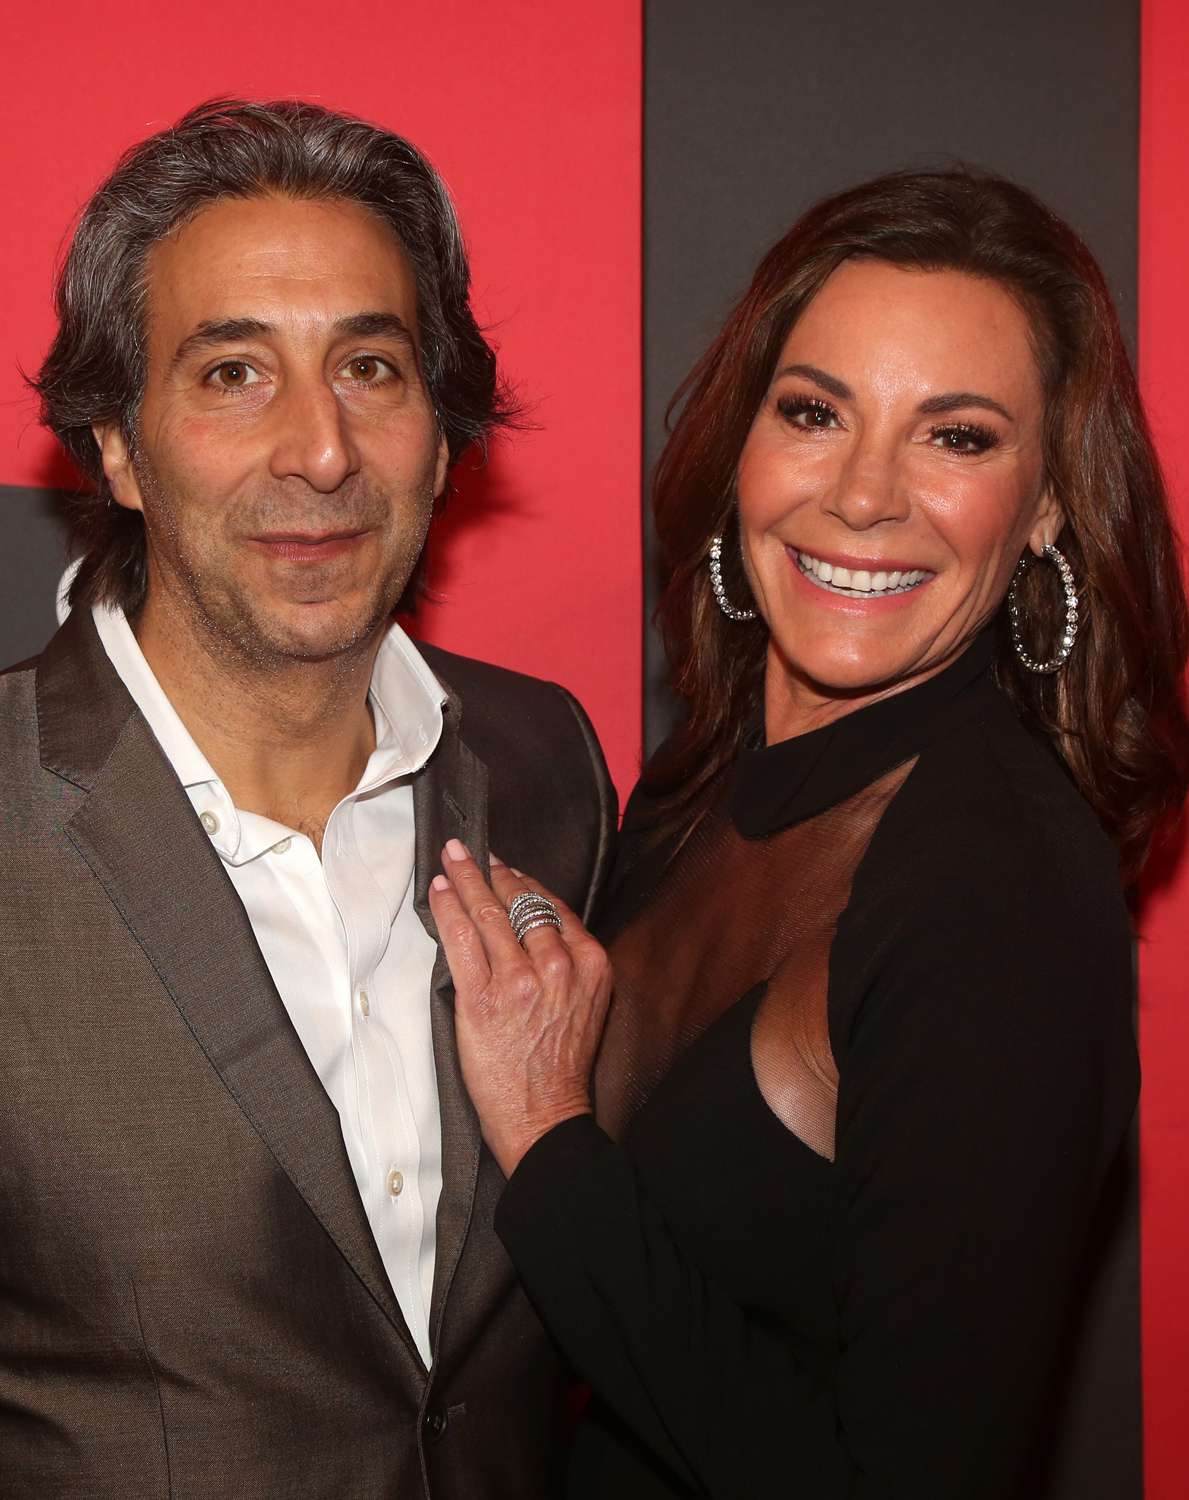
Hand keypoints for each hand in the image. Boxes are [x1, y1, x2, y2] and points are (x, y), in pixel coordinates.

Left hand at [428, 841, 612, 1176]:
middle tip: (472, 850)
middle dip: (493, 871)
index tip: (507, 866)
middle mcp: (558, 966)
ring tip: (452, 861)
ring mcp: (518, 981)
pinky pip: (460, 940)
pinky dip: (448, 910)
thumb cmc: (562, 1064)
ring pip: (488, 915)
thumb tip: (529, 926)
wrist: (545, 1117)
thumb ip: (566, 963)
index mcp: (590, 964)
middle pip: (521, 903)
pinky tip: (441, 891)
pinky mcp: (482, 998)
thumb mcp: (586, 1003)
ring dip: (467, 881)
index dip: (525, 880)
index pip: (554, 906)